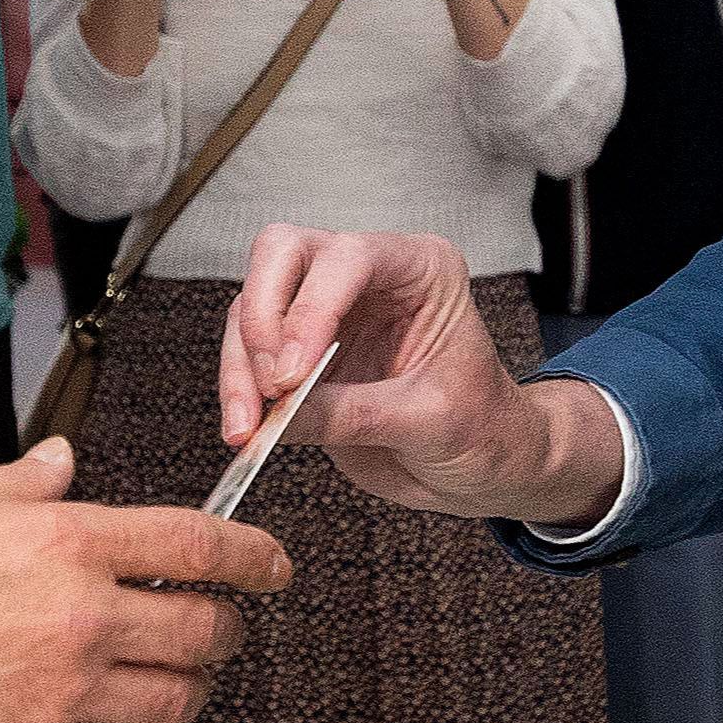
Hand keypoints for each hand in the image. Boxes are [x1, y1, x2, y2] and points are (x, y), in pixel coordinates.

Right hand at [0, 439, 289, 722]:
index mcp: (68, 543)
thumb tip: (60, 465)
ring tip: (174, 673)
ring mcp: (66, 687)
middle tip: (221, 624)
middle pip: (206, 630)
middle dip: (228, 627)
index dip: (253, 557)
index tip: (272, 565)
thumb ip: (23, 484)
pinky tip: (110, 709)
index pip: (197, 547)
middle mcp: (83, 617)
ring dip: (189, 684)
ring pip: (176, 698)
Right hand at [223, 225, 620, 528]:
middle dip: (263, 319)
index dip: (310, 310)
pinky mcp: (297, 351)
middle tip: (269, 385)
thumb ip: (357, 415)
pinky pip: (247, 354)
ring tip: (248, 426)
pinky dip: (238, 390)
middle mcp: (366, 275)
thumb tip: (280, 414)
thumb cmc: (484, 430)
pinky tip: (247, 431)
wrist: (483, 467)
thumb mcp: (433, 424)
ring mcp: (326, 309)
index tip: (294, 374)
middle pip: (282, 255)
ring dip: (241, 365)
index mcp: (420, 268)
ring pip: (252, 305)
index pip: (347, 258)